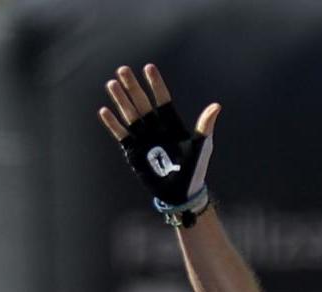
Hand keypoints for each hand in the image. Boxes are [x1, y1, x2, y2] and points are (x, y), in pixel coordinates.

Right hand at [99, 64, 217, 215]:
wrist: (182, 194)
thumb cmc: (195, 169)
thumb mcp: (202, 146)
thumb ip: (206, 126)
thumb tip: (216, 106)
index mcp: (172, 124)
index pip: (162, 99)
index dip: (156, 84)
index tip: (149, 68)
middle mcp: (156, 127)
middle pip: (142, 103)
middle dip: (133, 87)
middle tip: (123, 69)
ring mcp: (143, 138)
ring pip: (130, 114)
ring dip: (121, 100)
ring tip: (112, 84)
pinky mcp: (133, 150)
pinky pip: (121, 134)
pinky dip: (113, 124)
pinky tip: (105, 111)